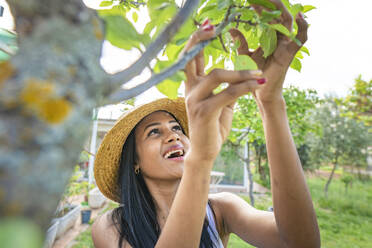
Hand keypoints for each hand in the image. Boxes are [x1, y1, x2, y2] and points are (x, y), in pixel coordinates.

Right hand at [182, 23, 264, 161]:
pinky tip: (258, 84)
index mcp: (193, 85)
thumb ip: (227, 88)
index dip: (198, 39)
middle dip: (202, 39)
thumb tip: (243, 73)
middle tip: (216, 26)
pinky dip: (245, 87)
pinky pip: (227, 93)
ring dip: (241, 72)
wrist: (205, 151)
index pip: (191, 57)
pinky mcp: (204, 111)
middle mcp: (190, 89)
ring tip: (259, 74)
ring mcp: (194, 100)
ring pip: (217, 75)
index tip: (209, 23)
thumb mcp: (221, 103)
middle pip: (193, 57)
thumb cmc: (213, 126)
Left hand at [229, 0, 307, 104]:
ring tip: (274, 0)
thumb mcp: (245, 56)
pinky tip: (299, 16)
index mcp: (269, 37)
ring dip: (282, 10)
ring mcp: (286, 46)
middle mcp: (279, 39)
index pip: (268, 16)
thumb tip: (231, 28)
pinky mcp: (289, 55)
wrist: (260, 93)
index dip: (261, 6)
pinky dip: (303, 27)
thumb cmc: (254, 75)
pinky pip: (301, 39)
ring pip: (289, 23)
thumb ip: (241, 42)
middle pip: (279, 15)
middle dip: (272, 4)